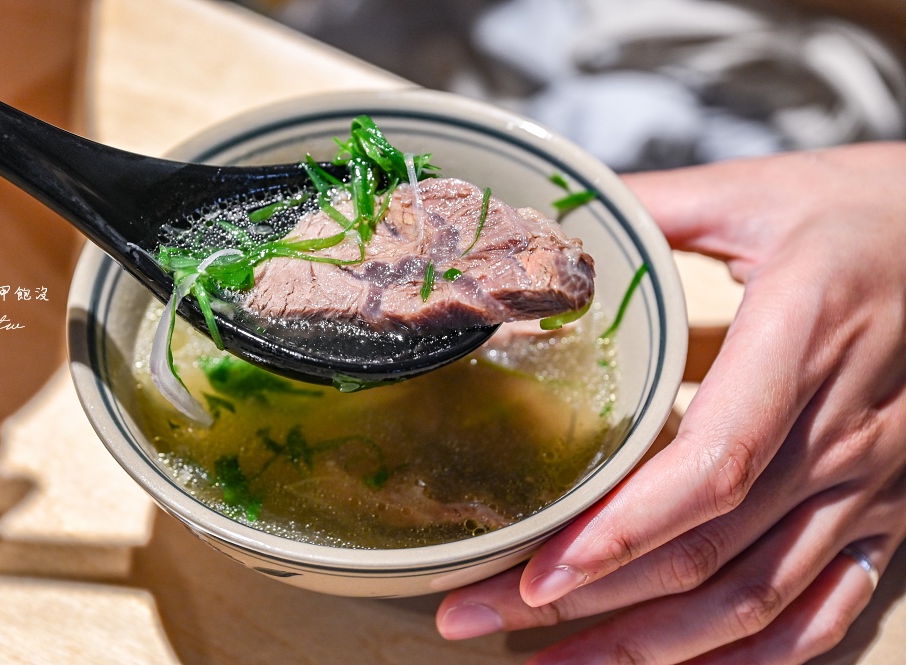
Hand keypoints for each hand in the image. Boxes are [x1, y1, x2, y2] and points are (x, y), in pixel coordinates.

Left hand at [437, 142, 905, 663]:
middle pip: (705, 551)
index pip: (711, 465)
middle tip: (476, 619)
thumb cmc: (868, 210)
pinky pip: (825, 609)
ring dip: (650, 648)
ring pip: (754, 599)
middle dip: (584, 603)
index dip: (621, 532)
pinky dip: (752, 657)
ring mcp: (870, 484)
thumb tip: (550, 221)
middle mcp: (839, 432)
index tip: (535, 572)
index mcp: (800, 340)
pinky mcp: (885, 509)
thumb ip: (653, 207)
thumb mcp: (759, 191)